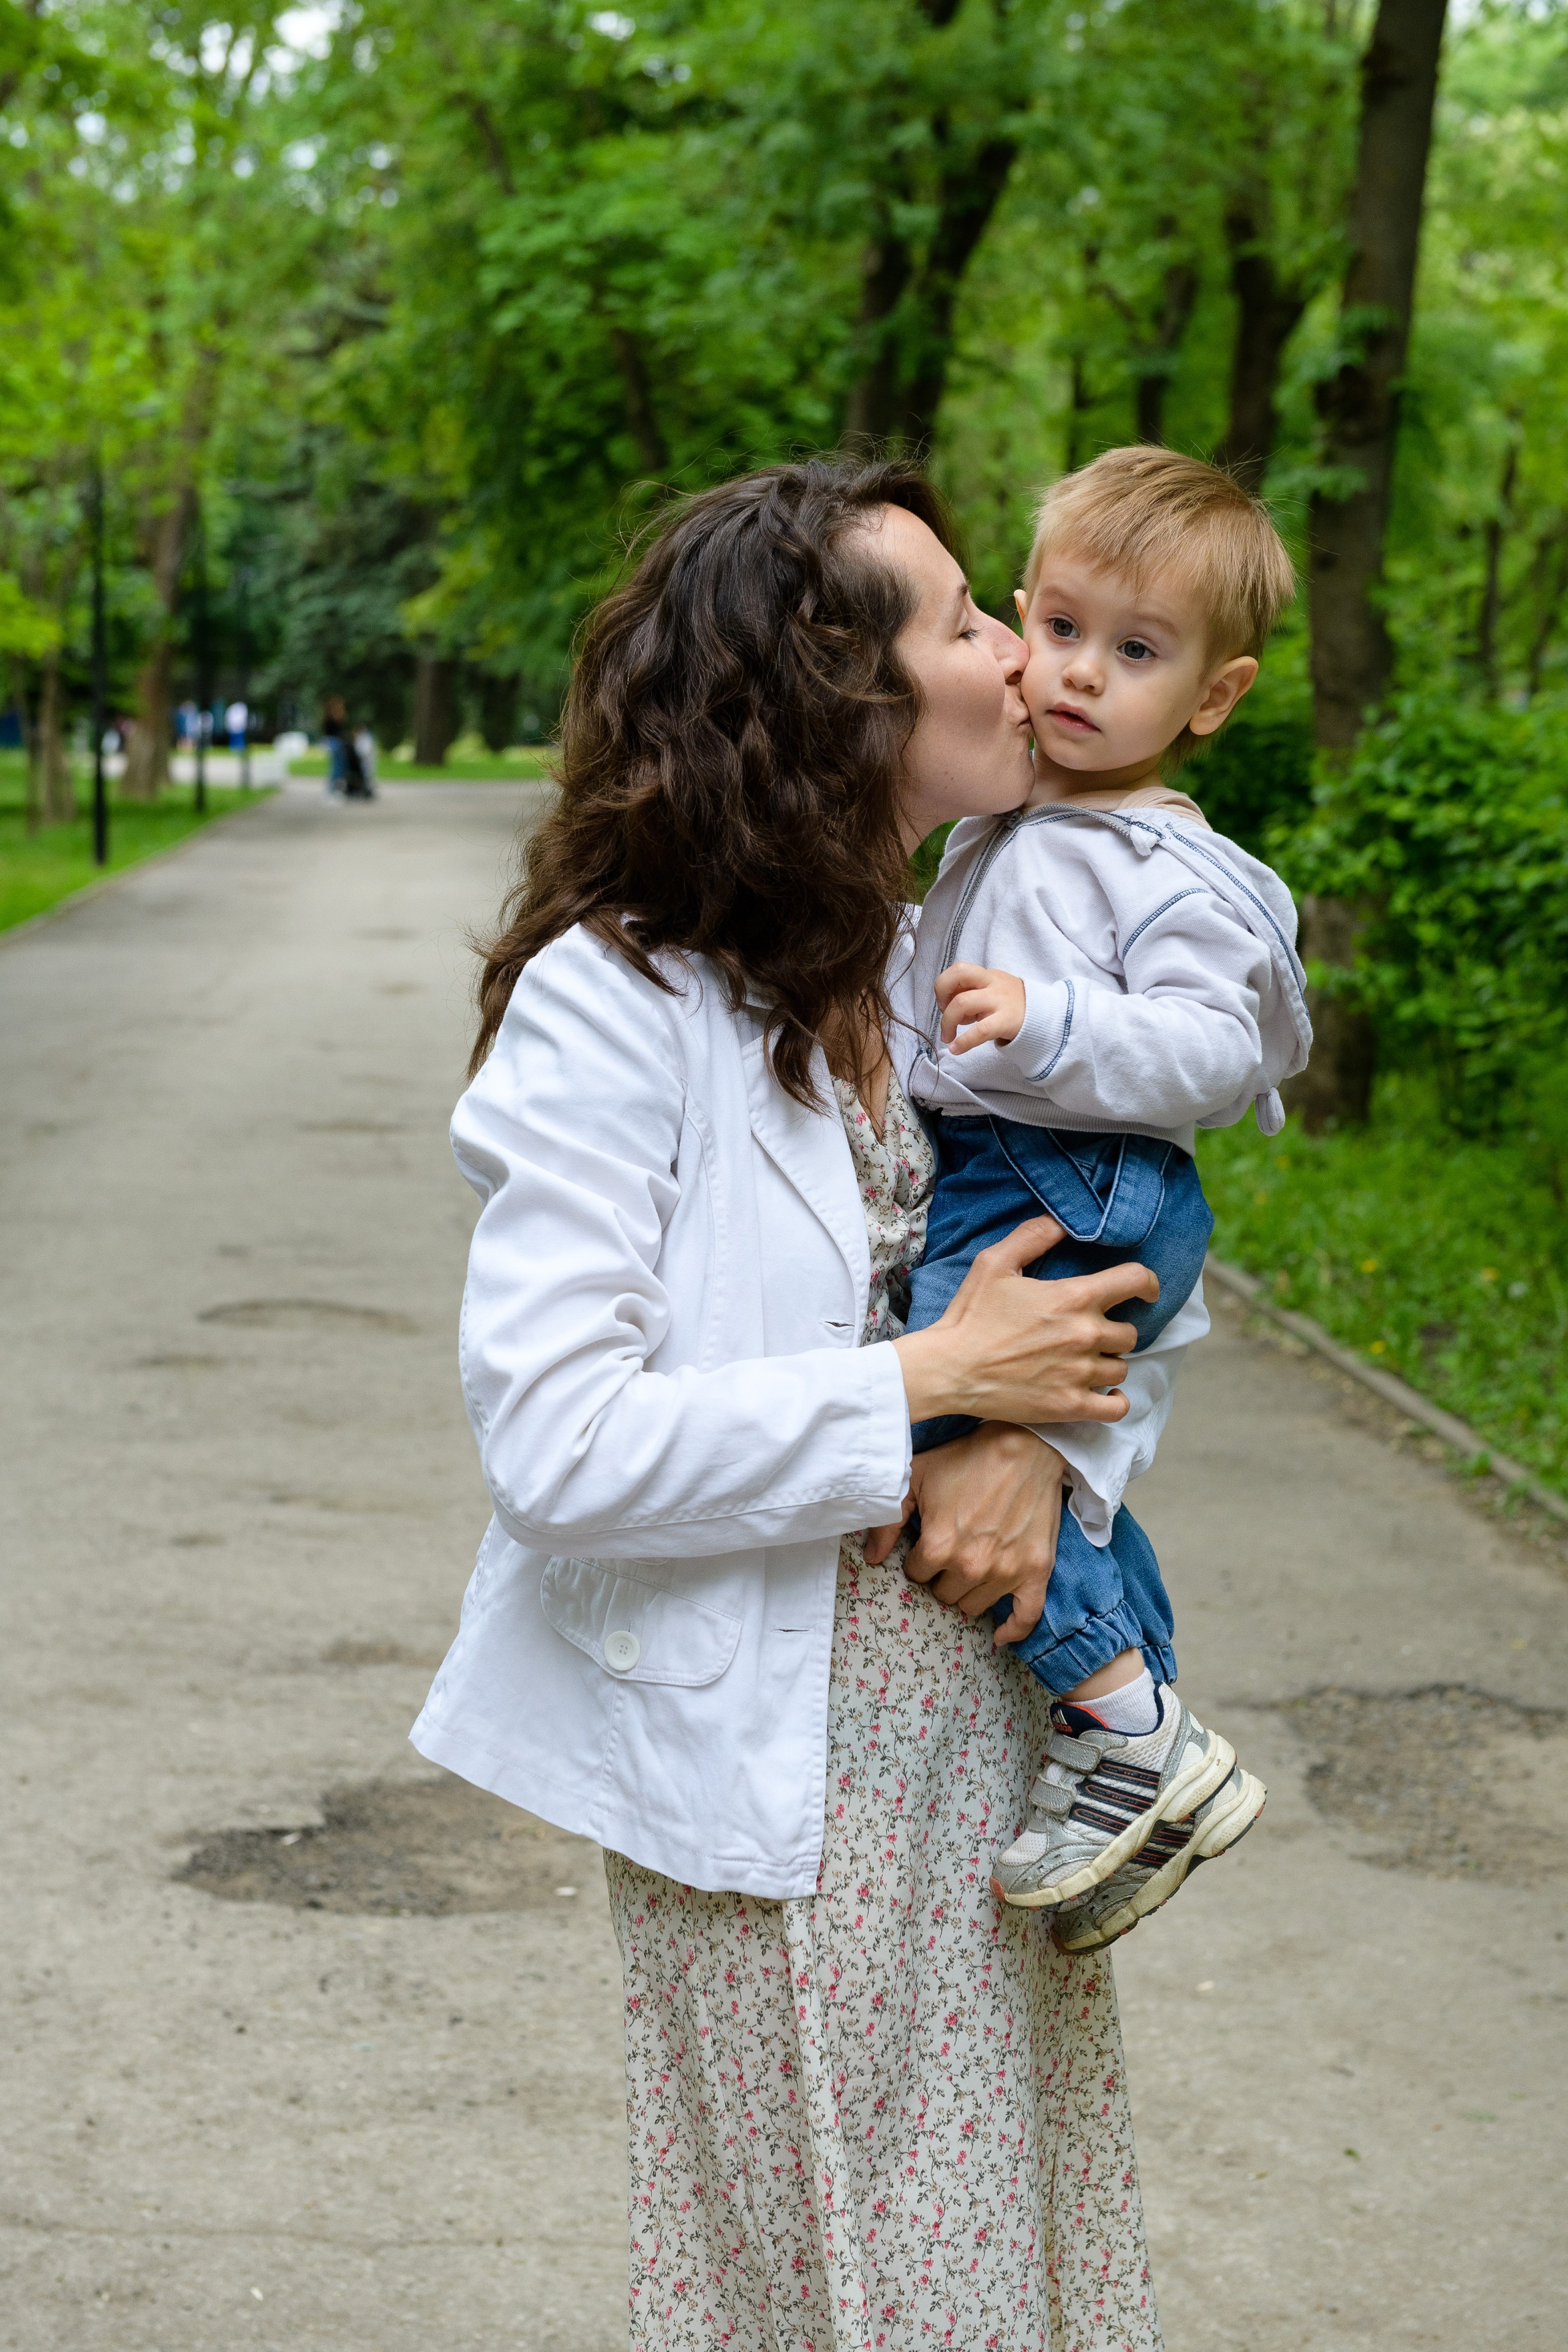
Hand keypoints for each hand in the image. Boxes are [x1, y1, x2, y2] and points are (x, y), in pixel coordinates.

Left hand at [864, 1424, 1063, 1645]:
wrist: (1025, 1446)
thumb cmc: (967, 1458)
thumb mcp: (917, 1477)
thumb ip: (888, 1519)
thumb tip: (872, 1557)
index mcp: (940, 1545)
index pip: (917, 1574)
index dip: (919, 1558)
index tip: (929, 1542)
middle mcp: (972, 1565)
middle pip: (944, 1593)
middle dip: (943, 1574)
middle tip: (953, 1549)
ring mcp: (1007, 1571)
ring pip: (973, 1606)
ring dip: (968, 1590)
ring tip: (973, 1563)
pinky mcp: (1036, 1571)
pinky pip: (1025, 1617)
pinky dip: (1012, 1630)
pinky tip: (998, 1636)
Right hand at [892, 1215, 1156, 1426]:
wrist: (949, 1369)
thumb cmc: (970, 1315)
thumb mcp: (995, 1263)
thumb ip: (1033, 1235)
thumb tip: (1062, 1219)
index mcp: (1073, 1298)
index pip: (1134, 1280)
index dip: (1147, 1282)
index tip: (1146, 1290)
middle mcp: (1084, 1335)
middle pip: (1130, 1333)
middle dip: (1114, 1330)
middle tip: (1090, 1332)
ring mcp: (1080, 1374)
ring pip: (1121, 1368)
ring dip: (1108, 1363)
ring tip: (1084, 1361)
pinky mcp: (1070, 1406)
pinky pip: (1116, 1408)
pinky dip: (1115, 1401)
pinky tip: (1103, 1393)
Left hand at [936, 962, 1026, 1051]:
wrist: (1046, 1017)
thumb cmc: (1013, 1006)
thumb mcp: (993, 992)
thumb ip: (972, 994)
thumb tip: (947, 1007)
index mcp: (988, 975)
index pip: (959, 969)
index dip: (944, 985)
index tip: (944, 1003)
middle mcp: (993, 983)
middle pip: (958, 974)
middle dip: (941, 995)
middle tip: (944, 1013)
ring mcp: (1000, 1001)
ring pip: (963, 1002)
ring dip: (947, 1022)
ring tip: (948, 1037)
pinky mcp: (1006, 1021)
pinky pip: (980, 1030)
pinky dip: (963, 1042)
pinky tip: (955, 1049)